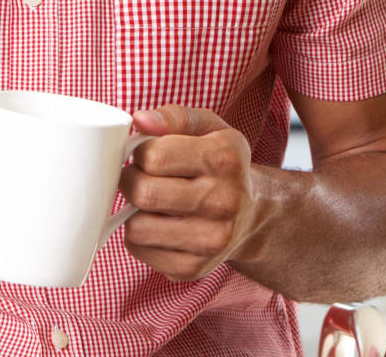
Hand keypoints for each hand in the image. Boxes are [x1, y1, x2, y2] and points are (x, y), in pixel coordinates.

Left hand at [118, 105, 261, 280]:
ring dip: (134, 212)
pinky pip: (140, 251)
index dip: (140, 152)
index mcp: (225, 159)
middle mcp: (223, 202)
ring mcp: (210, 240)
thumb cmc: (224, 166)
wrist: (255, 213)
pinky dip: (141, 236)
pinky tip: (160, 225)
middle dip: (130, 181)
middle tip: (139, 177)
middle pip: (143, 193)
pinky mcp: (194, 268)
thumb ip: (176, 117)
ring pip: (136, 228)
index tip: (146, 155)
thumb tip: (140, 120)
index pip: (154, 155)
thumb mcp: (211, 128)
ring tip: (152, 203)